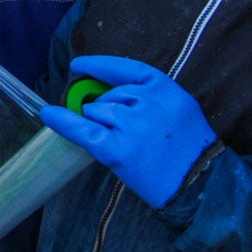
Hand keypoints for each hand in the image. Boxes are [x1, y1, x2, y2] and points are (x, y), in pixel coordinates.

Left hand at [40, 54, 218, 208]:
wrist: (203, 186)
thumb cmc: (189, 150)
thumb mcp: (178, 109)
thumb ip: (147, 96)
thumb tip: (102, 92)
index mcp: (165, 89)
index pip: (125, 68)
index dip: (99, 66)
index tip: (78, 65)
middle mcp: (148, 102)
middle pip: (108, 95)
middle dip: (108, 110)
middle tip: (133, 135)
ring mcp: (132, 126)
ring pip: (96, 112)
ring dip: (102, 125)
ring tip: (130, 145)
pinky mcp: (118, 149)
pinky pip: (82, 130)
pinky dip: (64, 122)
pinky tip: (49, 114)